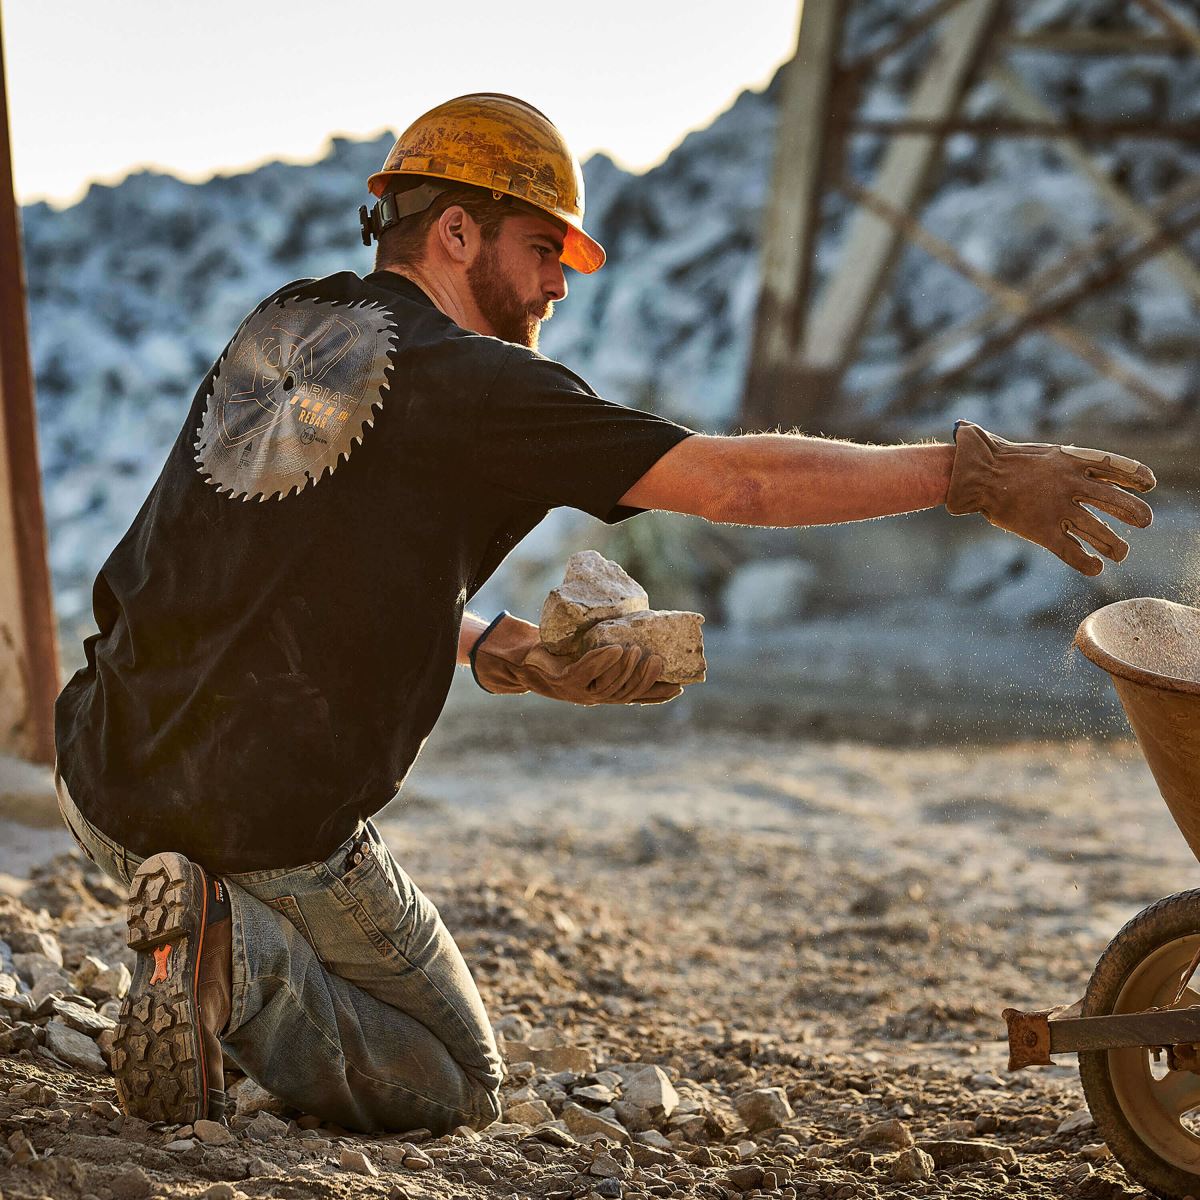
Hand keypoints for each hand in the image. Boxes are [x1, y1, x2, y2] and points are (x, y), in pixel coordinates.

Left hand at [472, 614, 683, 704]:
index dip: (656, 695)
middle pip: (625, 693)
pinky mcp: (562, 681)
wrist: (521, 659)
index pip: (634, 697)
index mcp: (600, 692)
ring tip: (637, 650)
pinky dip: (602, 660)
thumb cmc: (556, 654)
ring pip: (608, 685)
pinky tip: (613, 648)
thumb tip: (635, 632)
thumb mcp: (586, 654)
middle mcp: (591, 697)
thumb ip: (607, 653)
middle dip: (644, 678)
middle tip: (657, 659)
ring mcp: (576, 692)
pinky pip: (586, 671)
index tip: (679, 688)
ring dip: (625, 667)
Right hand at [945, 421, 1154, 575]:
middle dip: (1135, 513)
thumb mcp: (1047, 454)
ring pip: (1099, 532)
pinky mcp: (1043, 532)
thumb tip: (1099, 476)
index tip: (1149, 485)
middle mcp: (1071, 485)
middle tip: (1145, 521)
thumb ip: (1072, 465)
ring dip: (1115, 545)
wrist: (978, 474)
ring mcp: (1058, 510)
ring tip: (1121, 553)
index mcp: (1073, 462)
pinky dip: (1087, 563)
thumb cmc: (1007, 461)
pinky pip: (1072, 553)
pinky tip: (1095, 567)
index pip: (1117, 467)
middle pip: (1116, 502)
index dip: (1137, 477)